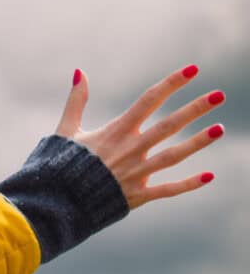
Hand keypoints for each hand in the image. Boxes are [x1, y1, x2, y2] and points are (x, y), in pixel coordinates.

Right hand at [56, 63, 222, 206]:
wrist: (54, 203)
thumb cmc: (58, 166)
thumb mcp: (65, 131)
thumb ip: (76, 102)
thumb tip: (79, 71)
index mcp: (115, 132)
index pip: (149, 101)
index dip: (171, 83)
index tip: (193, 69)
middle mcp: (130, 150)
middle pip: (168, 125)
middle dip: (195, 109)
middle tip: (220, 95)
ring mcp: (135, 174)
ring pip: (172, 156)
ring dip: (197, 143)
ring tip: (219, 129)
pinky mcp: (136, 195)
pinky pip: (167, 189)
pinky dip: (188, 184)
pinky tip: (209, 176)